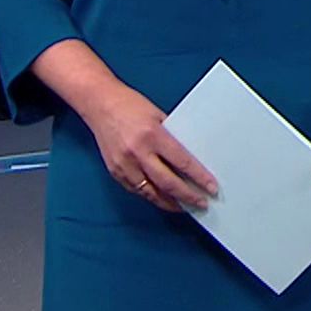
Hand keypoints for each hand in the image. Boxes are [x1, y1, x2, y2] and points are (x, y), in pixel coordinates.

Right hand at [81, 83, 219, 214]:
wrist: (99, 104)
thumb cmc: (130, 105)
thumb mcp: (158, 116)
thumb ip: (171, 137)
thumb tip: (189, 158)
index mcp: (153, 135)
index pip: (182, 162)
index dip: (199, 177)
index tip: (211, 187)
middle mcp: (138, 152)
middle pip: (168, 183)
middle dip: (188, 196)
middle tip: (202, 203)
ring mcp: (125, 164)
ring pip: (151, 192)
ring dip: (170, 202)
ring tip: (184, 206)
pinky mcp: (115, 171)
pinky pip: (137, 190)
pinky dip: (151, 196)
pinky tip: (162, 198)